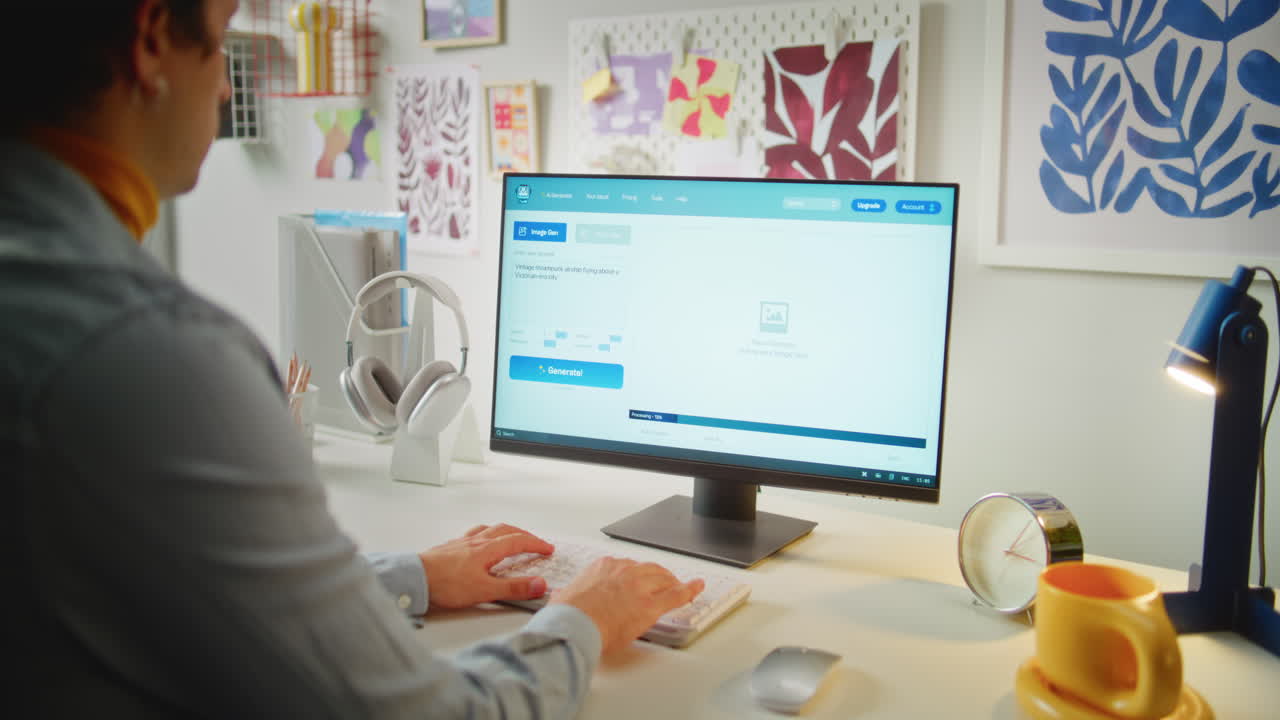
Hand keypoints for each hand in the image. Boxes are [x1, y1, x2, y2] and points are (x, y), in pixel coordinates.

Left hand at [418, 523, 553, 608]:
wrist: (414, 578)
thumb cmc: (444, 584)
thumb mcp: (485, 591)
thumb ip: (513, 588)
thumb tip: (539, 584)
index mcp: (488, 549)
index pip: (519, 541)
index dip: (536, 544)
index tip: (547, 549)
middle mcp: (476, 541)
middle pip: (506, 530)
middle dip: (524, 535)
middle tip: (534, 542)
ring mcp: (462, 543)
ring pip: (488, 529)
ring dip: (504, 531)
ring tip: (509, 536)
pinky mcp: (450, 548)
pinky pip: (472, 534)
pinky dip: (484, 535)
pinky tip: (478, 544)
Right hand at [548, 557, 703, 656]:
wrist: (575, 625)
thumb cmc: (568, 615)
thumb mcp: (565, 596)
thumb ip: (570, 594)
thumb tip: (561, 598)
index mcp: (604, 567)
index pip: (627, 566)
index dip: (636, 575)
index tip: (637, 580)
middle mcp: (624, 571)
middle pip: (650, 569)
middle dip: (659, 576)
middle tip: (664, 582)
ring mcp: (640, 586)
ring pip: (664, 580)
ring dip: (673, 582)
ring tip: (679, 586)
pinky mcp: (651, 605)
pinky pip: (677, 594)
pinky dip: (690, 590)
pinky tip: (697, 587)